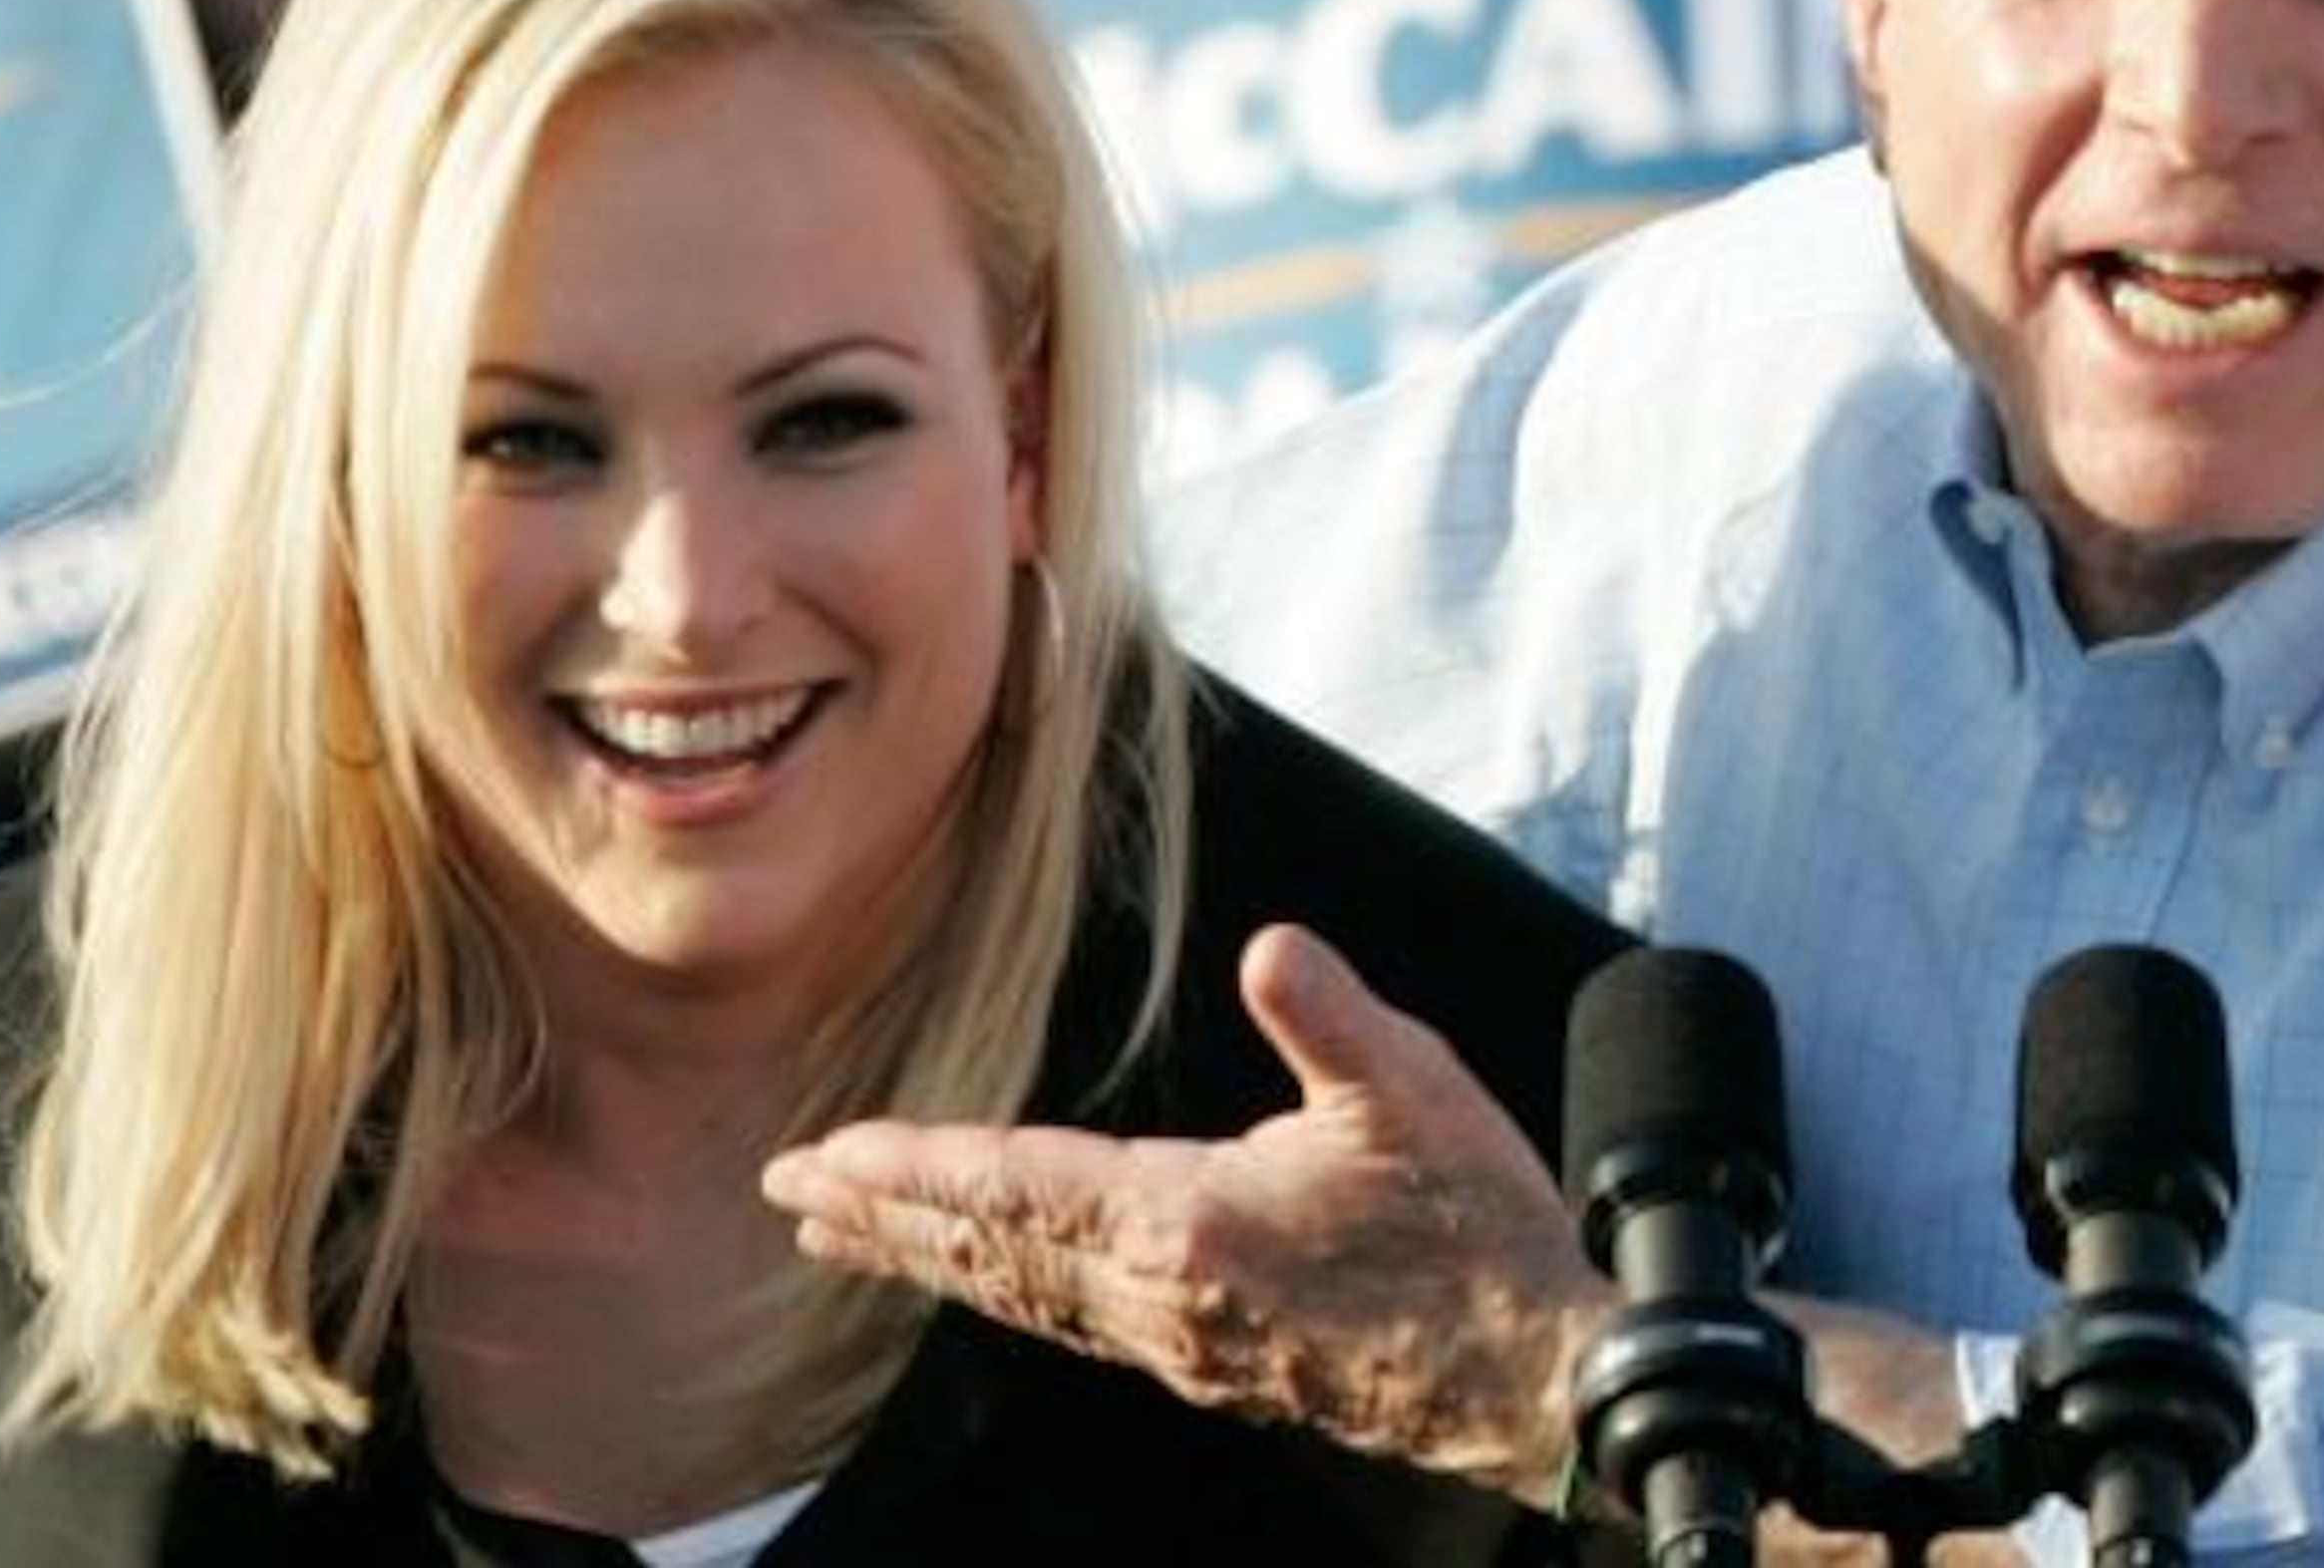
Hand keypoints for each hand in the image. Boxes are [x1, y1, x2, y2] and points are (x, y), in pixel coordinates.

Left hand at [760, 922, 1616, 1503]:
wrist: (1533, 1376)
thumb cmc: (1476, 1230)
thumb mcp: (1415, 1094)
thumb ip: (1331, 1017)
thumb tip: (1270, 946)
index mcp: (1191, 1224)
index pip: (1017, 1186)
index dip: (919, 1164)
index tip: (827, 1154)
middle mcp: (1162, 1296)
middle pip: (990, 1252)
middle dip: (885, 1216)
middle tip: (790, 1194)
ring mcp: (1182, 1341)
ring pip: (1021, 1297)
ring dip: (928, 1258)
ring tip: (850, 1235)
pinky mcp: (1212, 1361)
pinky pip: (1070, 1324)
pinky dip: (1003, 1292)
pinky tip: (988, 1277)